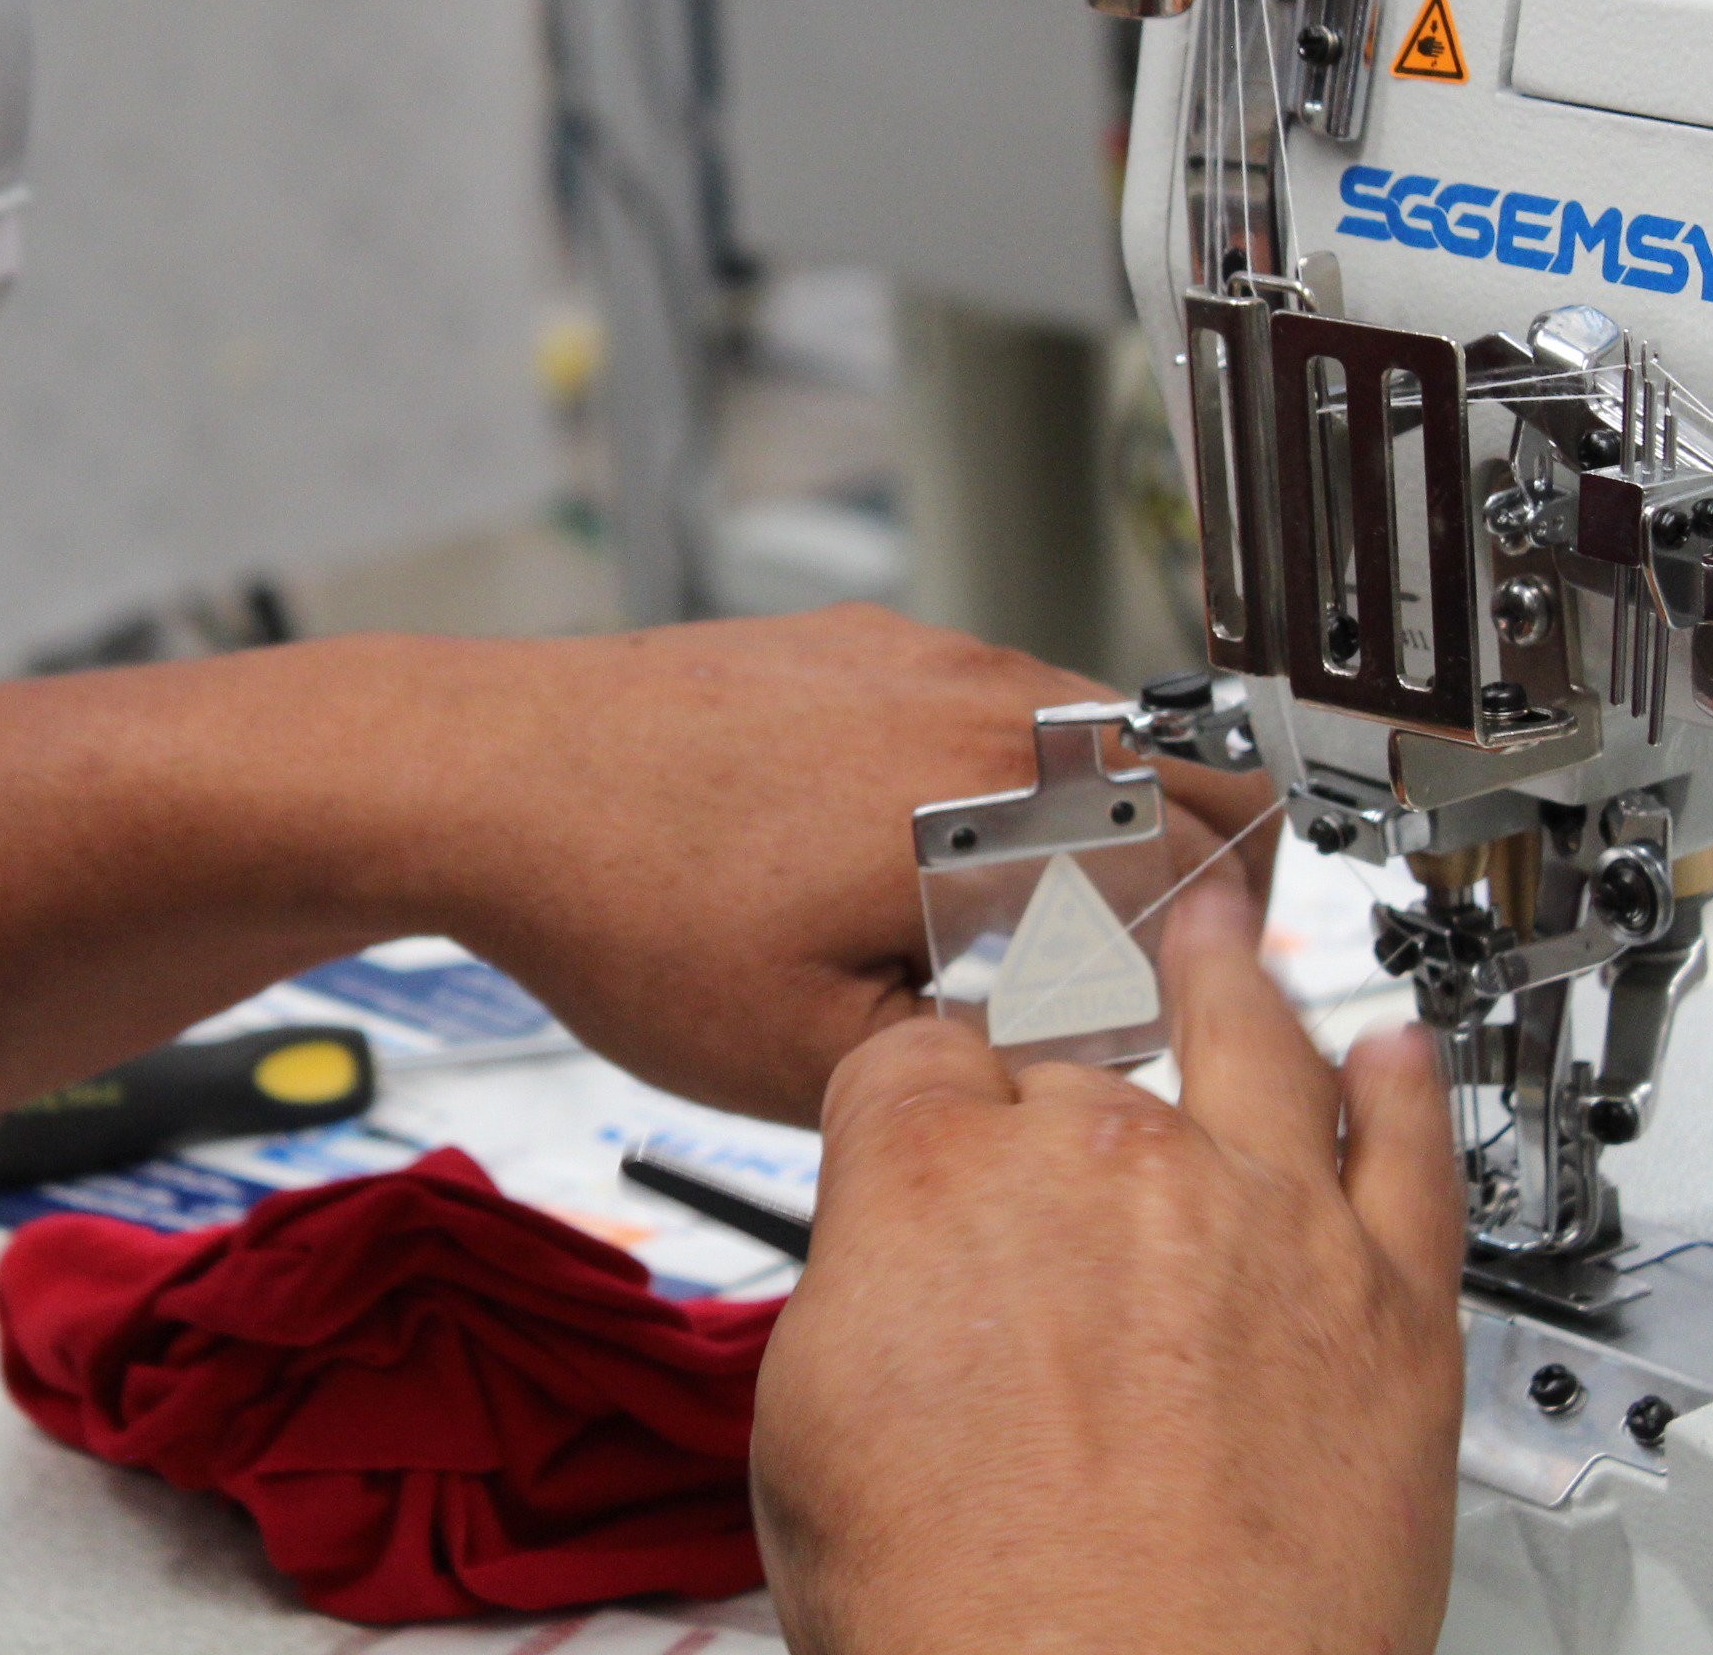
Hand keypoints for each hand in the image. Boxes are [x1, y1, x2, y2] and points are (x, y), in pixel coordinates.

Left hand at [359, 606, 1281, 1126]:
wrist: (485, 776)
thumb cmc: (624, 903)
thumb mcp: (813, 1056)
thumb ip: (975, 1068)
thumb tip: (1064, 1065)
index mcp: (1002, 801)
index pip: (1211, 855)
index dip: (1227, 946)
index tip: (1194, 1005)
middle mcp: (982, 700)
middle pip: (1184, 765)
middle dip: (1198, 867)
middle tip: (1152, 958)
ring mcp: (916, 654)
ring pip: (1088, 731)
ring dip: (1101, 817)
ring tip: (1032, 919)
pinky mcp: (853, 644)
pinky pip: (988, 702)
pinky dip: (1006, 773)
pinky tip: (922, 853)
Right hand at [748, 880, 1465, 1654]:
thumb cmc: (963, 1619)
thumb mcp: (805, 1434)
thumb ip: (860, 1296)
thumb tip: (895, 1272)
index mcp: (935, 1176)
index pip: (920, 1057)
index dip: (922, 1090)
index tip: (939, 1105)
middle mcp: (1104, 1161)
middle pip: (1080, 1054)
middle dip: (1062, 1076)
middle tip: (1064, 1080)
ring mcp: (1261, 1219)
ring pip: (1256, 1043)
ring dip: (1237, 977)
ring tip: (1232, 934)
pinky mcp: (1390, 1305)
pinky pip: (1412, 1159)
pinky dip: (1407, 1094)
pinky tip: (1399, 1058)